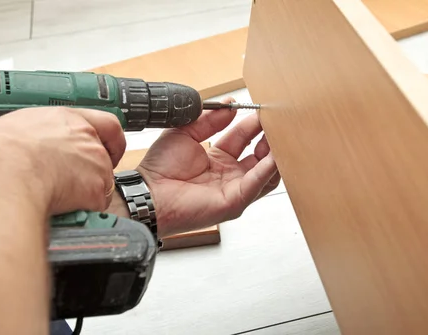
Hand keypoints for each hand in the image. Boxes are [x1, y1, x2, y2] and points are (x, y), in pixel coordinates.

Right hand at [0, 107, 125, 213]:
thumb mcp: (8, 132)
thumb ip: (26, 138)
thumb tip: (11, 150)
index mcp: (63, 119)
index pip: (105, 123)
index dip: (110, 140)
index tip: (108, 149)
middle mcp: (85, 138)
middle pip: (105, 157)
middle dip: (93, 173)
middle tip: (73, 185)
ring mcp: (95, 163)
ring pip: (101, 184)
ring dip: (86, 195)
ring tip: (58, 201)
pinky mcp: (96, 190)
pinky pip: (96, 206)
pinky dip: (83, 212)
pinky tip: (62, 212)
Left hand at [137, 97, 279, 236]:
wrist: (149, 191)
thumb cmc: (160, 168)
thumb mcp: (185, 132)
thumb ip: (208, 119)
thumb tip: (229, 105)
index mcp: (217, 158)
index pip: (243, 137)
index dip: (252, 123)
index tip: (260, 108)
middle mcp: (229, 174)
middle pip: (260, 154)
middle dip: (268, 136)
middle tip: (275, 120)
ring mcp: (234, 189)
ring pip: (266, 171)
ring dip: (274, 152)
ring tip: (278, 135)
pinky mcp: (235, 201)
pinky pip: (257, 184)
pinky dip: (268, 169)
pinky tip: (272, 155)